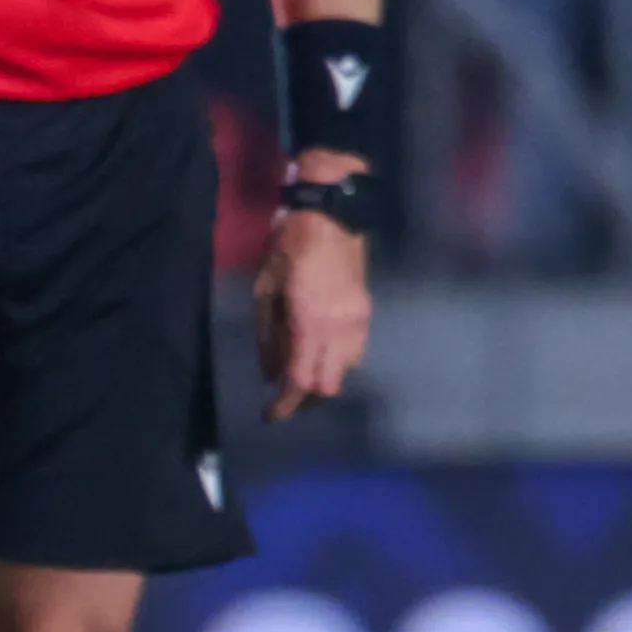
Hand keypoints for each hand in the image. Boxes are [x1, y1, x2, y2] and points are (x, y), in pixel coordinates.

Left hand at [257, 183, 373, 421]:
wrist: (334, 215)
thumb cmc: (290, 246)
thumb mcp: (266, 288)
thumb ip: (267, 335)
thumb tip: (267, 374)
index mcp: (309, 322)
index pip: (301, 380)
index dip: (285, 405)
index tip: (270, 416)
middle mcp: (339, 329)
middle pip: (327, 385)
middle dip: (305, 399)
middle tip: (283, 398)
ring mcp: (357, 322)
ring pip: (345, 372)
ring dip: (323, 381)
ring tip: (300, 376)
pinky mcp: (366, 313)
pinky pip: (355, 353)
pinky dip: (337, 363)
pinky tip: (320, 354)